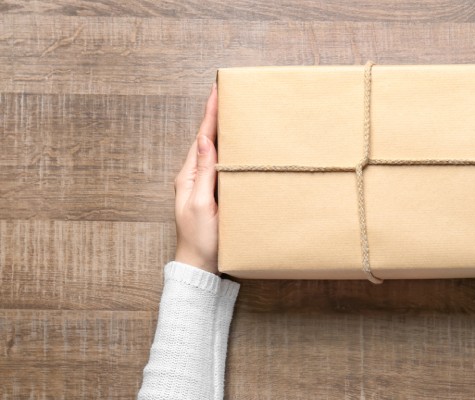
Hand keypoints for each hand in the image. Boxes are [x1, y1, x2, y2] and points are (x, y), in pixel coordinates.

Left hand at [173, 84, 218, 273]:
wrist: (200, 266)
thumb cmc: (200, 240)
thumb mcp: (202, 205)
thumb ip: (204, 172)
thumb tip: (205, 140)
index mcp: (188, 176)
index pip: (202, 138)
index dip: (210, 114)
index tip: (217, 90)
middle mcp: (194, 177)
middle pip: (207, 139)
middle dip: (217, 116)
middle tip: (227, 93)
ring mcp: (204, 186)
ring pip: (215, 151)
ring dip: (223, 131)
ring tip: (233, 112)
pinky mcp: (214, 194)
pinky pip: (222, 166)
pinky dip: (229, 151)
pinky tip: (237, 147)